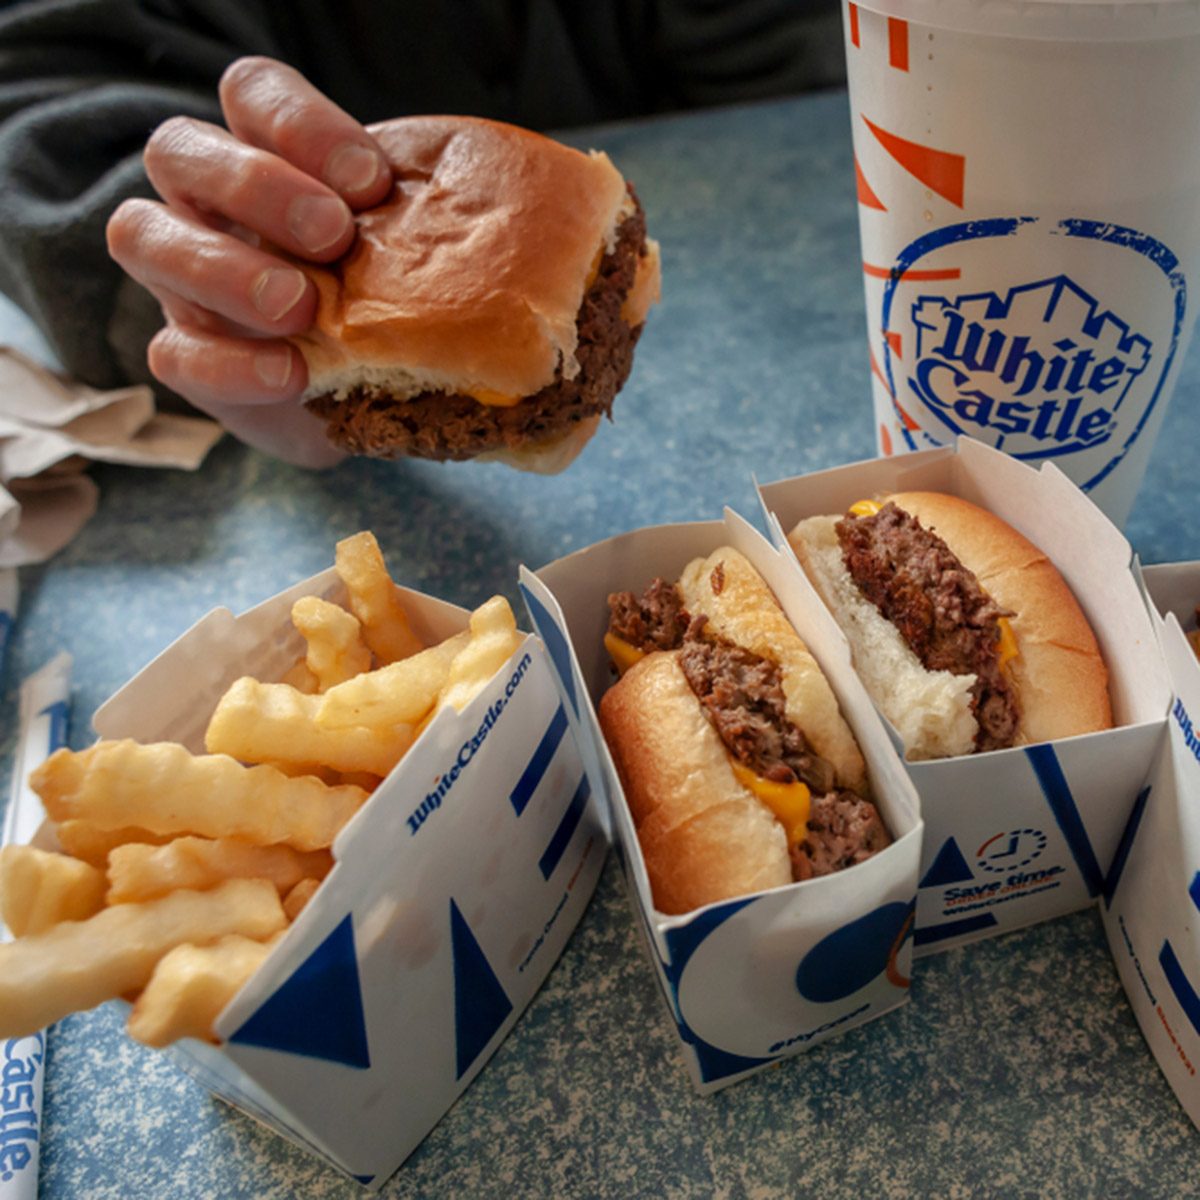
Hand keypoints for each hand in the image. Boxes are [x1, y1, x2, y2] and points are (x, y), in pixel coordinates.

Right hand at [106, 57, 392, 466]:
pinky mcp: (188, 358)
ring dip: (224, 268)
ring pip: (143, 237)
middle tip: (333, 236)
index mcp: (266, 156)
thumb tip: (495, 205)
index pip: (251, 93)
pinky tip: (290, 375)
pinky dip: (230, 364)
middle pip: (179, 150)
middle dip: (256, 186)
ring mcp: (183, 280)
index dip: (299, 123)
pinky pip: (170, 351)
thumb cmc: (393, 299)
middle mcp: (207, 207)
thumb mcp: (410, 247)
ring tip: (301, 307)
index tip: (370, 181)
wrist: (375, 395)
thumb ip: (418, 216)